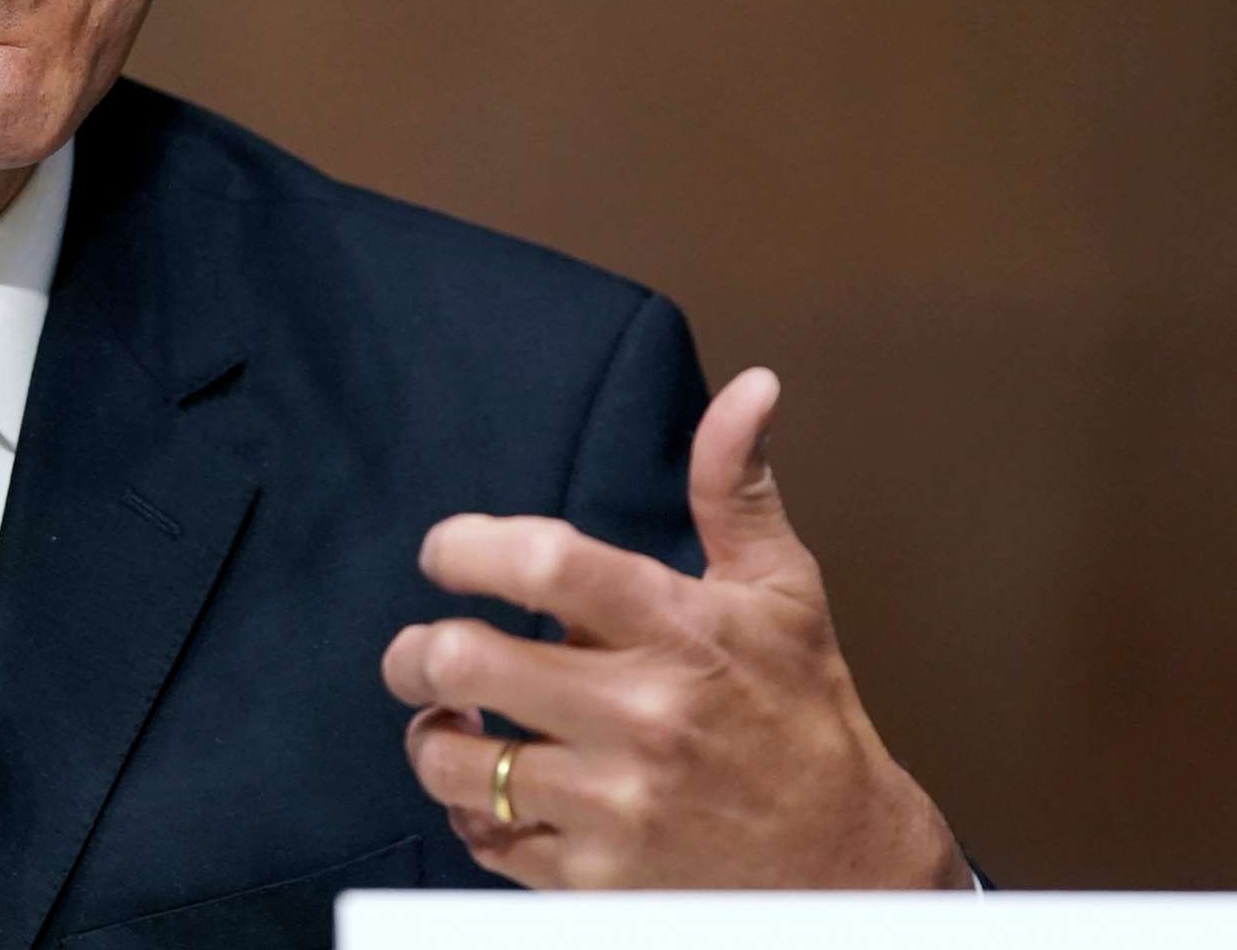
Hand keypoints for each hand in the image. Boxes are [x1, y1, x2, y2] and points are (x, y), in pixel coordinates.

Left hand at [380, 367, 966, 888]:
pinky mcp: (599, 881)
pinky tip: (495, 794)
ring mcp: (618, 804)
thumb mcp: (783, 595)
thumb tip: (751, 387)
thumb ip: (737, 489)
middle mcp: (644, 716)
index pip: (541, 562)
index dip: (463, 547)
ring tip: (449, 724)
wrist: (852, 874)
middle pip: (466, 660)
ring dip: (432, 739)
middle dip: (415, 652)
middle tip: (420, 652)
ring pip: (455, 761)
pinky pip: (486, 839)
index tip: (445, 556)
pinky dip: (474, 815)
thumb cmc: (806, 718)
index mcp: (680, 630)